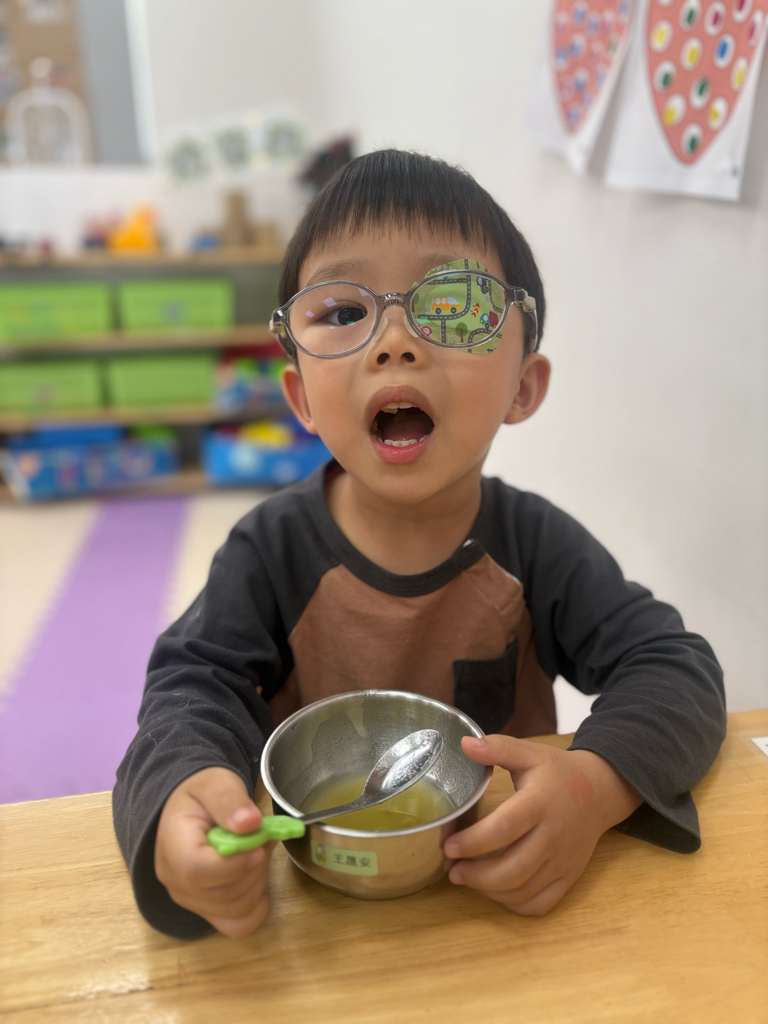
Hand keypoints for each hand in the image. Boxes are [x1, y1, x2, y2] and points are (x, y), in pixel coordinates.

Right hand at [155, 767, 274, 937]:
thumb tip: (250, 824)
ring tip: (258, 851)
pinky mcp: (207, 911)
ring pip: (235, 910)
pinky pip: (238, 925)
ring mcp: (190, 901)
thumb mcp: (215, 783)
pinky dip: (256, 905)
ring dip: (258, 881)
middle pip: (222, 894)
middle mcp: (175, 881)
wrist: (193, 809)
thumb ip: (230, 800)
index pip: (196, 871)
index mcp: (172, 846)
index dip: (233, 866)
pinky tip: (255, 877)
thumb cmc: (203, 795)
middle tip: (263, 838)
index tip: (258, 848)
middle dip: (254, 867)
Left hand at [443, 735, 641, 915]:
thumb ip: (498, 747)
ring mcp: (563, 860)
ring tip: (467, 879)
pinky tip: (496, 891)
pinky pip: (541, 903)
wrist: (600, 792)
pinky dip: (515, 904)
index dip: (473, 842)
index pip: (504, 829)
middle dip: (476, 876)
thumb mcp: (529, 753)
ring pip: (524, 890)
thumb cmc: (558, 772)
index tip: (449, 846)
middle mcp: (553, 835)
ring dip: (490, 892)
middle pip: (513, 869)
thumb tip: (464, 744)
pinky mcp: (569, 876)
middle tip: (453, 870)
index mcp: (539, 803)